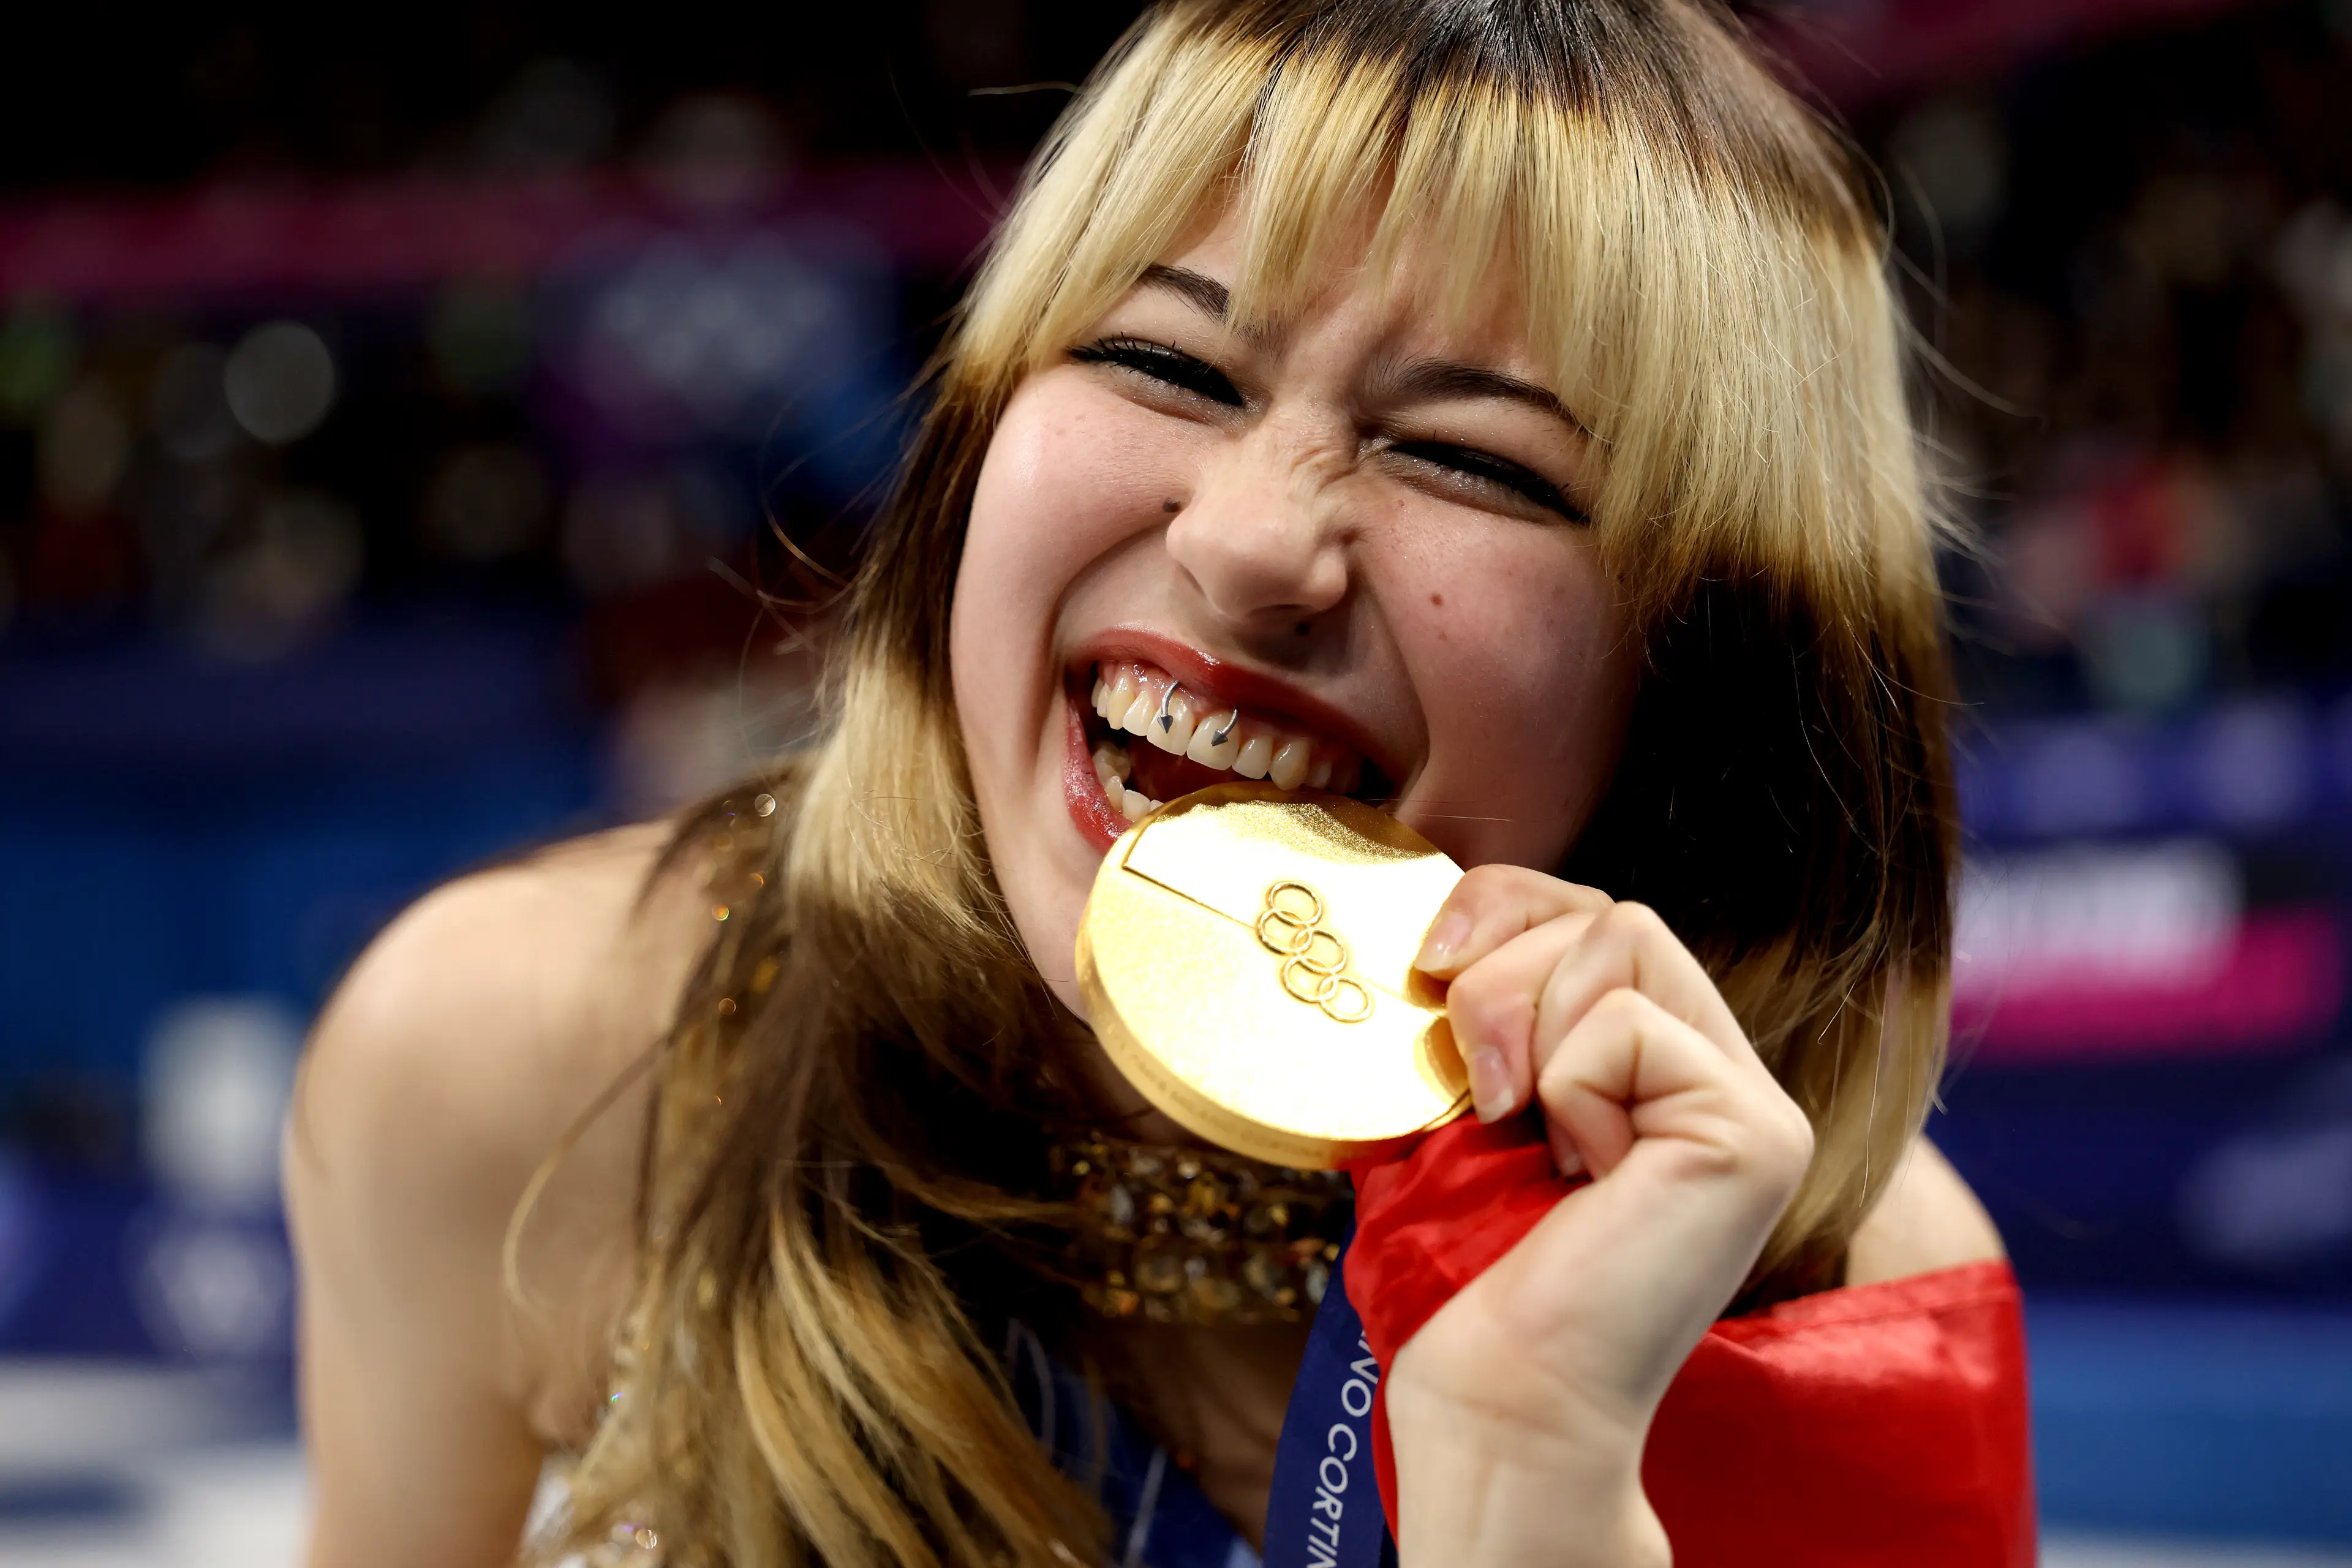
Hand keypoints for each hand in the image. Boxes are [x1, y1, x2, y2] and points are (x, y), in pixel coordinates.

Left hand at [1383, 867, 1815, 1566]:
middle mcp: (1726, 1077)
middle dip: (1503, 967)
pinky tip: (1582, 1174)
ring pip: (1625, 935)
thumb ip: (1493, 1001)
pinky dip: (1568, 1087)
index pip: (1597, 913)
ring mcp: (1754, 1104)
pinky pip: (1625, 1023)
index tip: (1428, 963)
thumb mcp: (1472, 1097)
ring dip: (1527, 1020)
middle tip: (1478, 1081)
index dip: (1506, 905)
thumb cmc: (1471, 1264)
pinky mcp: (1754, 1131)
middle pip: (1613, 911)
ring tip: (1523, 1126)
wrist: (1502, 1390)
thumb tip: (1449, 922)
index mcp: (1663, 1066)